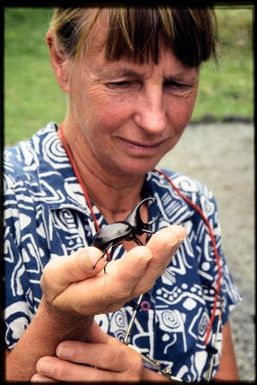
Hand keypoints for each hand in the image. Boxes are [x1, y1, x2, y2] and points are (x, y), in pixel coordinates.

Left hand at [31, 322, 168, 381]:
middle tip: (43, 363)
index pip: (106, 355)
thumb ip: (96, 335)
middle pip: (95, 376)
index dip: (83, 352)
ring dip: (60, 384)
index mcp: (129, 359)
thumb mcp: (114, 347)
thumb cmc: (118, 363)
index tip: (60, 347)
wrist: (133, 384)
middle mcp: (128, 378)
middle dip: (67, 370)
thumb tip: (76, 307)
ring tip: (38, 376)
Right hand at [41, 225, 185, 323]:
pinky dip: (163, 252)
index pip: (116, 286)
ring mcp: (128, 290)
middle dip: (158, 256)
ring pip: (151, 274)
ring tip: (178, 231)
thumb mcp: (55, 277)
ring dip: (166, 253)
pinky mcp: (134, 281)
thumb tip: (94, 254)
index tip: (143, 252)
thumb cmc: (60, 287)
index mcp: (93, 296)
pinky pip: (151, 268)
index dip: (130, 270)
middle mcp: (116, 297)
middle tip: (173, 235)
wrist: (69, 304)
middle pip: (142, 280)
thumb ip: (73, 267)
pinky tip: (172, 236)